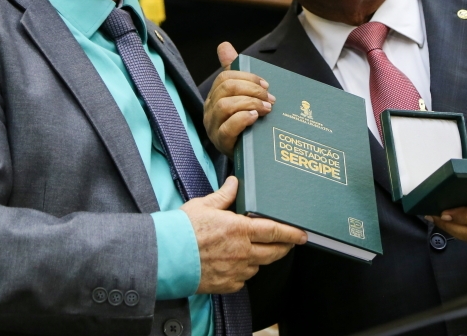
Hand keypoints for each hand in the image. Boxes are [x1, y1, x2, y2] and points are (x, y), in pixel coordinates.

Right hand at [182, 177, 306, 293]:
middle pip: (273, 252)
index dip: (291, 233)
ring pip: (259, 265)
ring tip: (255, 249)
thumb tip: (235, 183)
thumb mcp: (204, 205)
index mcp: (239, 229)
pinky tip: (236, 263)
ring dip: (261, 257)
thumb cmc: (181, 230)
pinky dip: (244, 271)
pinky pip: (243, 278)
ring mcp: (236, 270)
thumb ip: (224, 196)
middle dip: (284, 247)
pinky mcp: (227, 284)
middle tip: (289, 243)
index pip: (274, 231)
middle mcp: (242, 252)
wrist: (164, 256)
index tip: (302, 234)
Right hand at [203, 42, 274, 155]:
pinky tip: (255, 118)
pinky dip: (243, 119)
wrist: (249, 156)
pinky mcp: (221, 142)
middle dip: (251, 90)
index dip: (247, 77)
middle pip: (226, 89)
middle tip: (270, 98)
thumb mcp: (243, 97)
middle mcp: (210, 110)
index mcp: (214, 97)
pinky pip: (228, 127)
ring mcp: (213, 127)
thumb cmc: (246, 124)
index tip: (266, 85)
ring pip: (226, 106)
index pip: (225, 77)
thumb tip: (224, 45)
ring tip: (267, 109)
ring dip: (250, 103)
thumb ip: (234, 71)